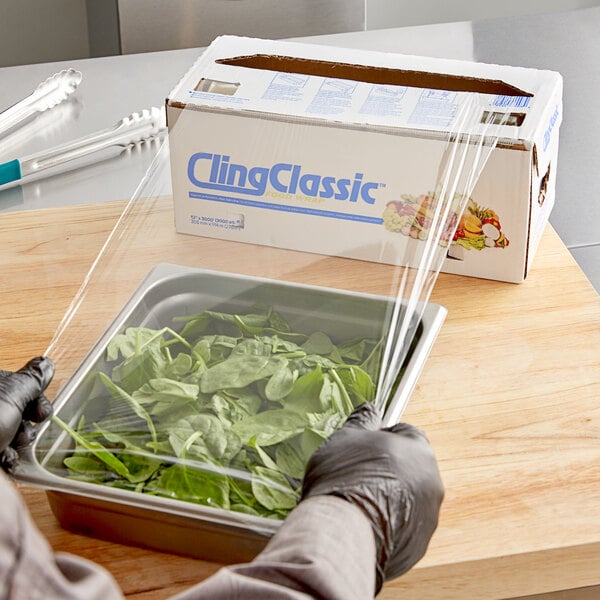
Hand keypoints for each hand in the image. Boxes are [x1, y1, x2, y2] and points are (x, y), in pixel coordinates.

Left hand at [0, 357, 53, 471]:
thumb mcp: (13, 395)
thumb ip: (33, 379)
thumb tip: (46, 364)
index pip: (18, 383)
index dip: (35, 398)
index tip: (41, 412)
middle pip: (15, 407)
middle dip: (28, 422)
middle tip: (28, 430)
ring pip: (9, 429)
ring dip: (19, 440)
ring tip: (14, 446)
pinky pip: (0, 447)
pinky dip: (6, 454)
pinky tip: (5, 458)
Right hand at [302, 402, 443, 592]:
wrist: (342, 534)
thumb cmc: (345, 479)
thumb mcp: (346, 438)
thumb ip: (362, 420)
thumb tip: (369, 408)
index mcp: (419, 450)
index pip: (406, 433)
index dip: (382, 438)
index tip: (362, 447)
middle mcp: (432, 483)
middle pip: (409, 468)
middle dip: (386, 470)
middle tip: (356, 475)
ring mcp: (427, 518)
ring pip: (407, 500)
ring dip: (387, 499)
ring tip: (356, 503)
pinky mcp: (417, 548)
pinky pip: (401, 529)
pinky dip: (385, 525)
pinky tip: (361, 524)